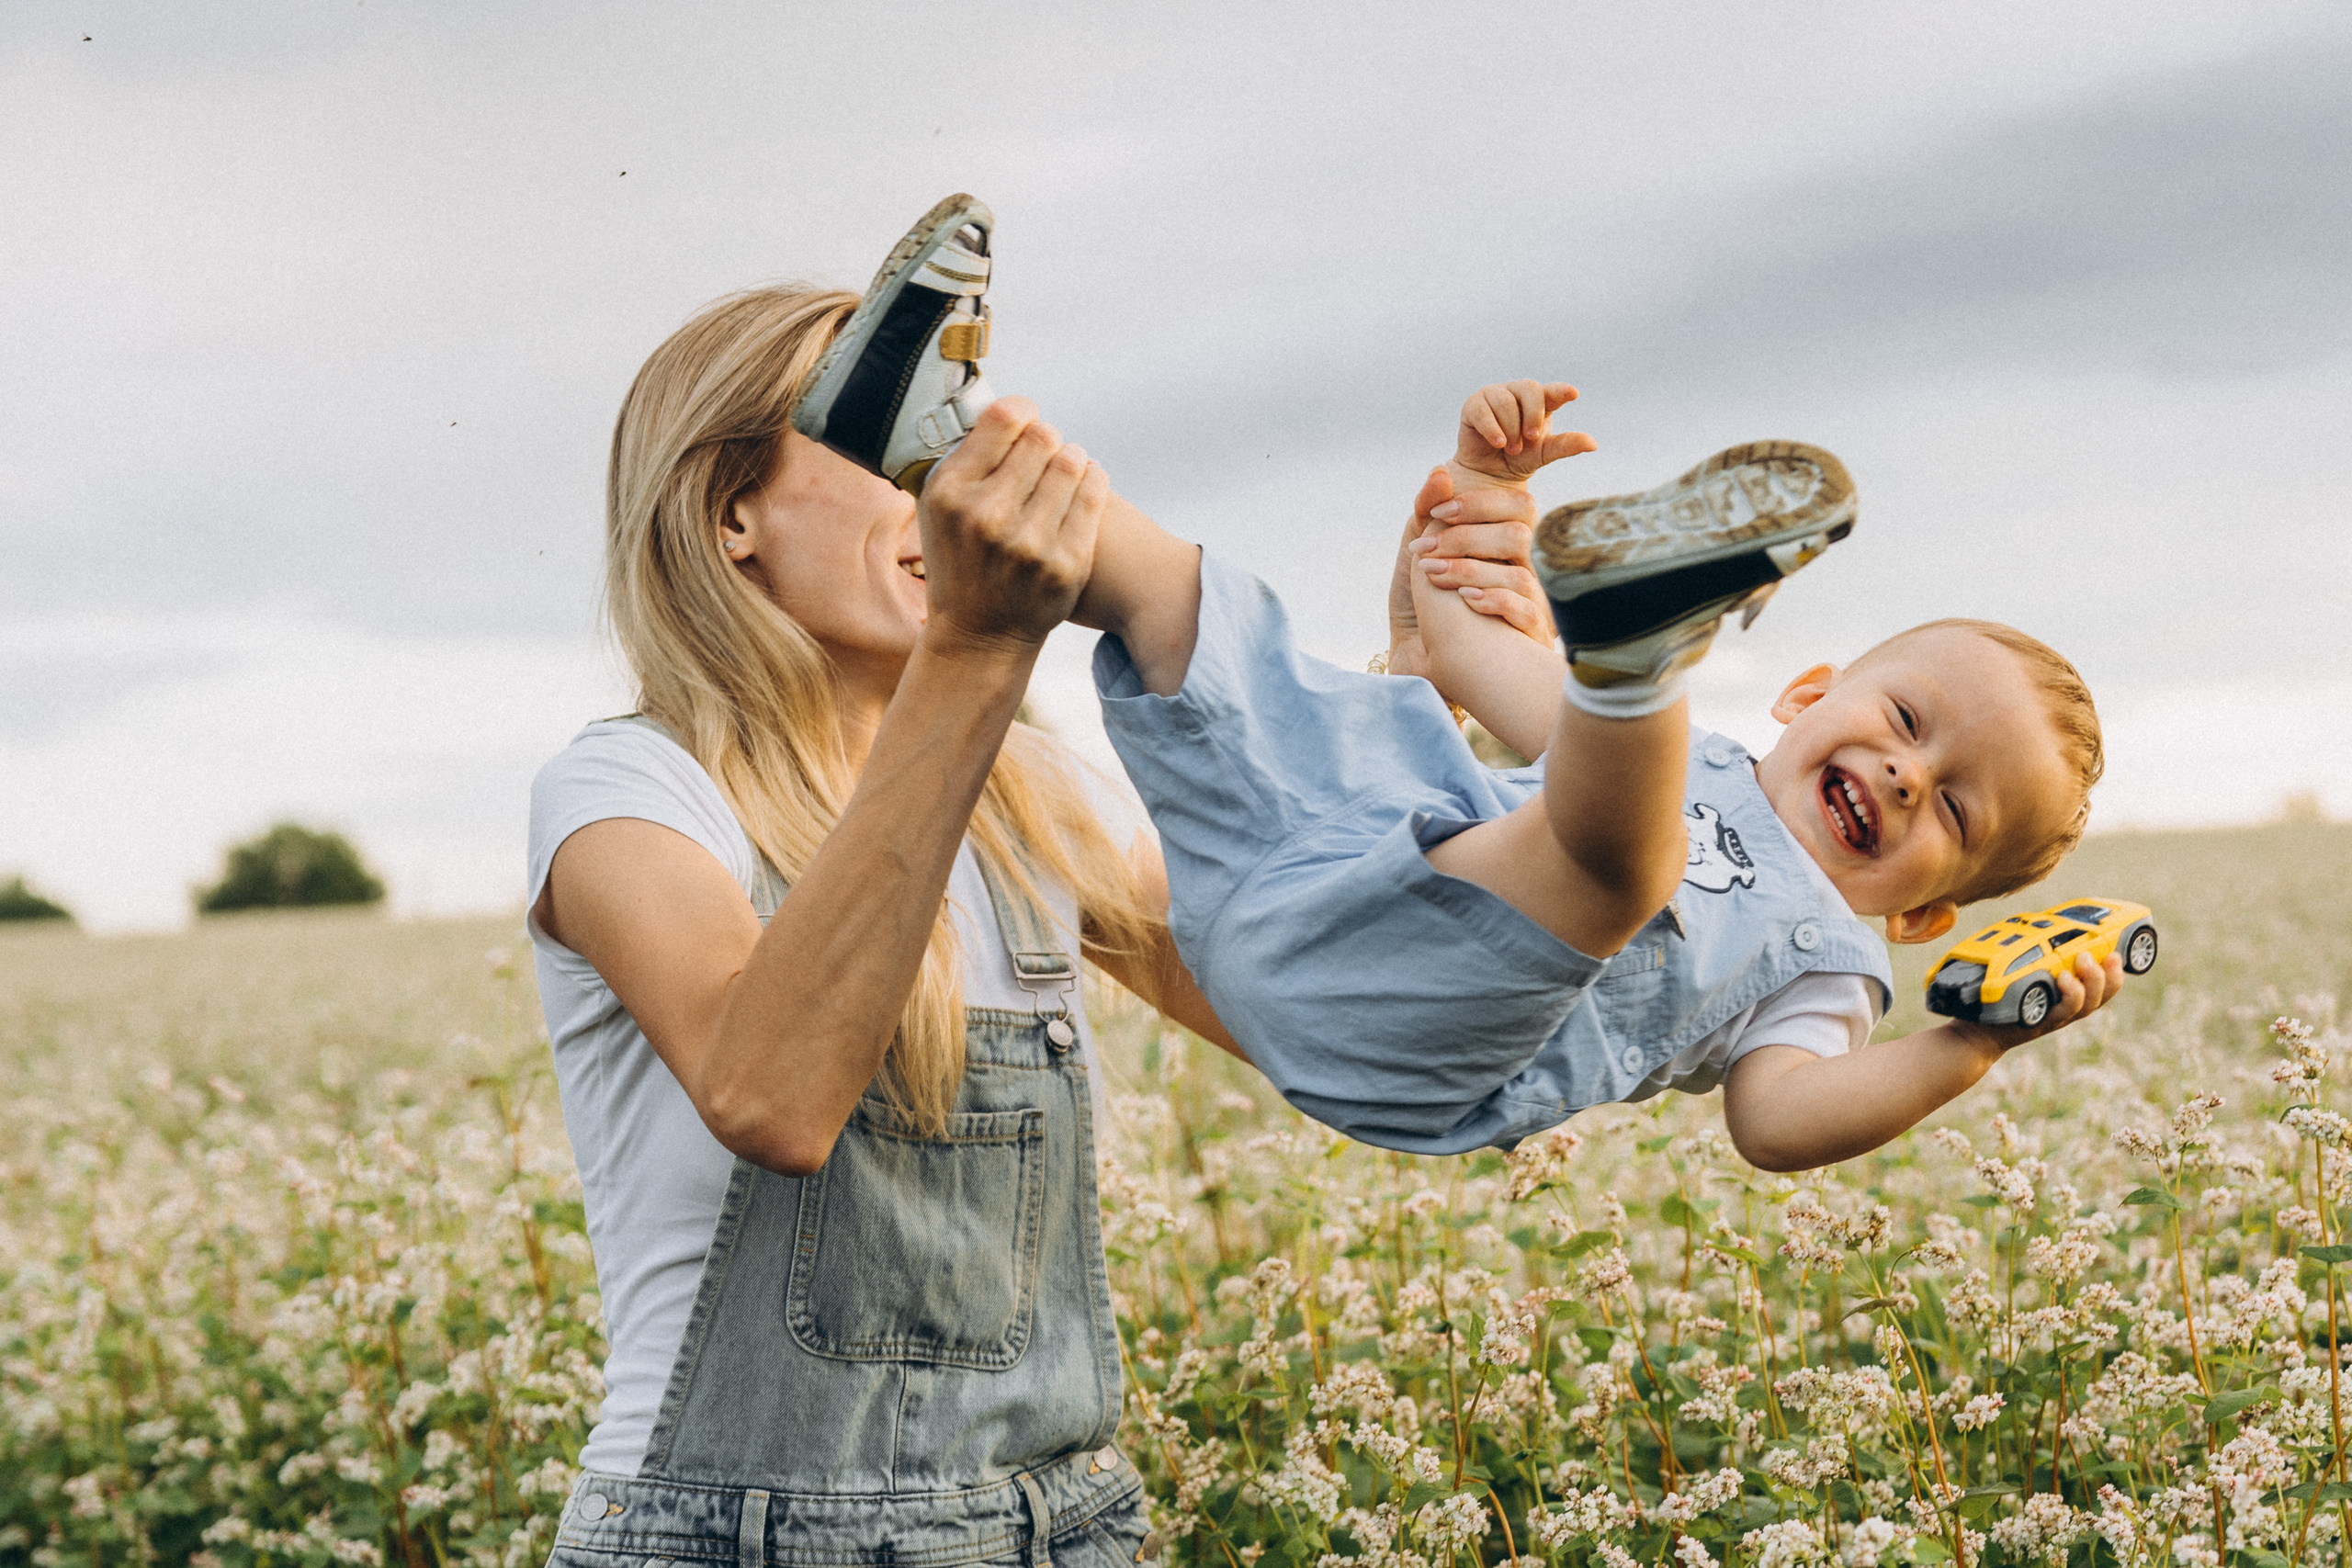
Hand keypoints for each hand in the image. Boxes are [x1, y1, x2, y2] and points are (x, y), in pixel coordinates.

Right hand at [917, 398, 1107, 651]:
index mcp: (951, 493)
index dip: (1022, 412)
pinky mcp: (1066, 563)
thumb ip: (966, 458)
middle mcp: (987, 516)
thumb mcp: (938, 507)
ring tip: (1062, 470)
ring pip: (1073, 461)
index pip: (1005, 418)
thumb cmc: (960, 558)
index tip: (1024, 422)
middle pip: (1044, 436)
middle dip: (1047, 439)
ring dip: (1071, 459)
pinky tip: (1081, 486)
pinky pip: (1094, 493)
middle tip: (1044, 452)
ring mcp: (1029, 543)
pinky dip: (1092, 481)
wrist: (980, 635)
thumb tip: (1004, 406)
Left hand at [1387, 468, 1553, 675]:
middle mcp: (1526, 568)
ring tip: (1433, 575)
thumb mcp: (1420, 547)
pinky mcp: (1530, 637)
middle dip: (1468, 539)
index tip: (1437, 514)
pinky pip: (1527, 613)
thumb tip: (1441, 472)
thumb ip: (1428, 507)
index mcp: (1507, 542)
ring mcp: (1532, 603)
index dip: (1478, 504)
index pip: (1517, 505)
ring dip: (1471, 570)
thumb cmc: (1422, 596)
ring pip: (1520, 574)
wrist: (1417, 651)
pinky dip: (1494, 601)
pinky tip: (1464, 599)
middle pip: (1521, 535)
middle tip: (1425, 551)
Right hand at [1451, 380, 1594, 488]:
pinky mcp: (1473, 405)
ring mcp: (1494, 395)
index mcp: (1539, 401)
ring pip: (1505, 401)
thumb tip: (1593, 444)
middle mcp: (1517, 393)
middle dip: (1532, 414)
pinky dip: (1492, 428)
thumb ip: (1566, 445)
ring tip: (1511, 448)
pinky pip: (1483, 410)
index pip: (1552, 391)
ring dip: (1511, 428)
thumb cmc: (1519, 459)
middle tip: (1532, 437)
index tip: (1573, 394)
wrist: (1487, 474)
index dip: (1561, 390)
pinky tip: (1498, 442)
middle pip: (1530, 388)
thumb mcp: (1544, 454)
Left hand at [1972, 951, 2127, 1052]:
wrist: (1976, 1028)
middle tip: (2107, 955)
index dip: (2115, 970)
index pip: (2103, 984)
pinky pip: (2060, 1011)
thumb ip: (2036, 952)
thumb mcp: (2023, 970)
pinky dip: (2067, 995)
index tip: (2118, 952)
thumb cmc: (2001, 995)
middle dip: (2110, 974)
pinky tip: (2062, 979)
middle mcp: (2066, 1006)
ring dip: (2091, 980)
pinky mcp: (2038, 1021)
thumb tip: (2039, 920)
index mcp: (2069, 993)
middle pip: (2103, 995)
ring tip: (2083, 960)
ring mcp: (2053, 1015)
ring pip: (2086, 1004)